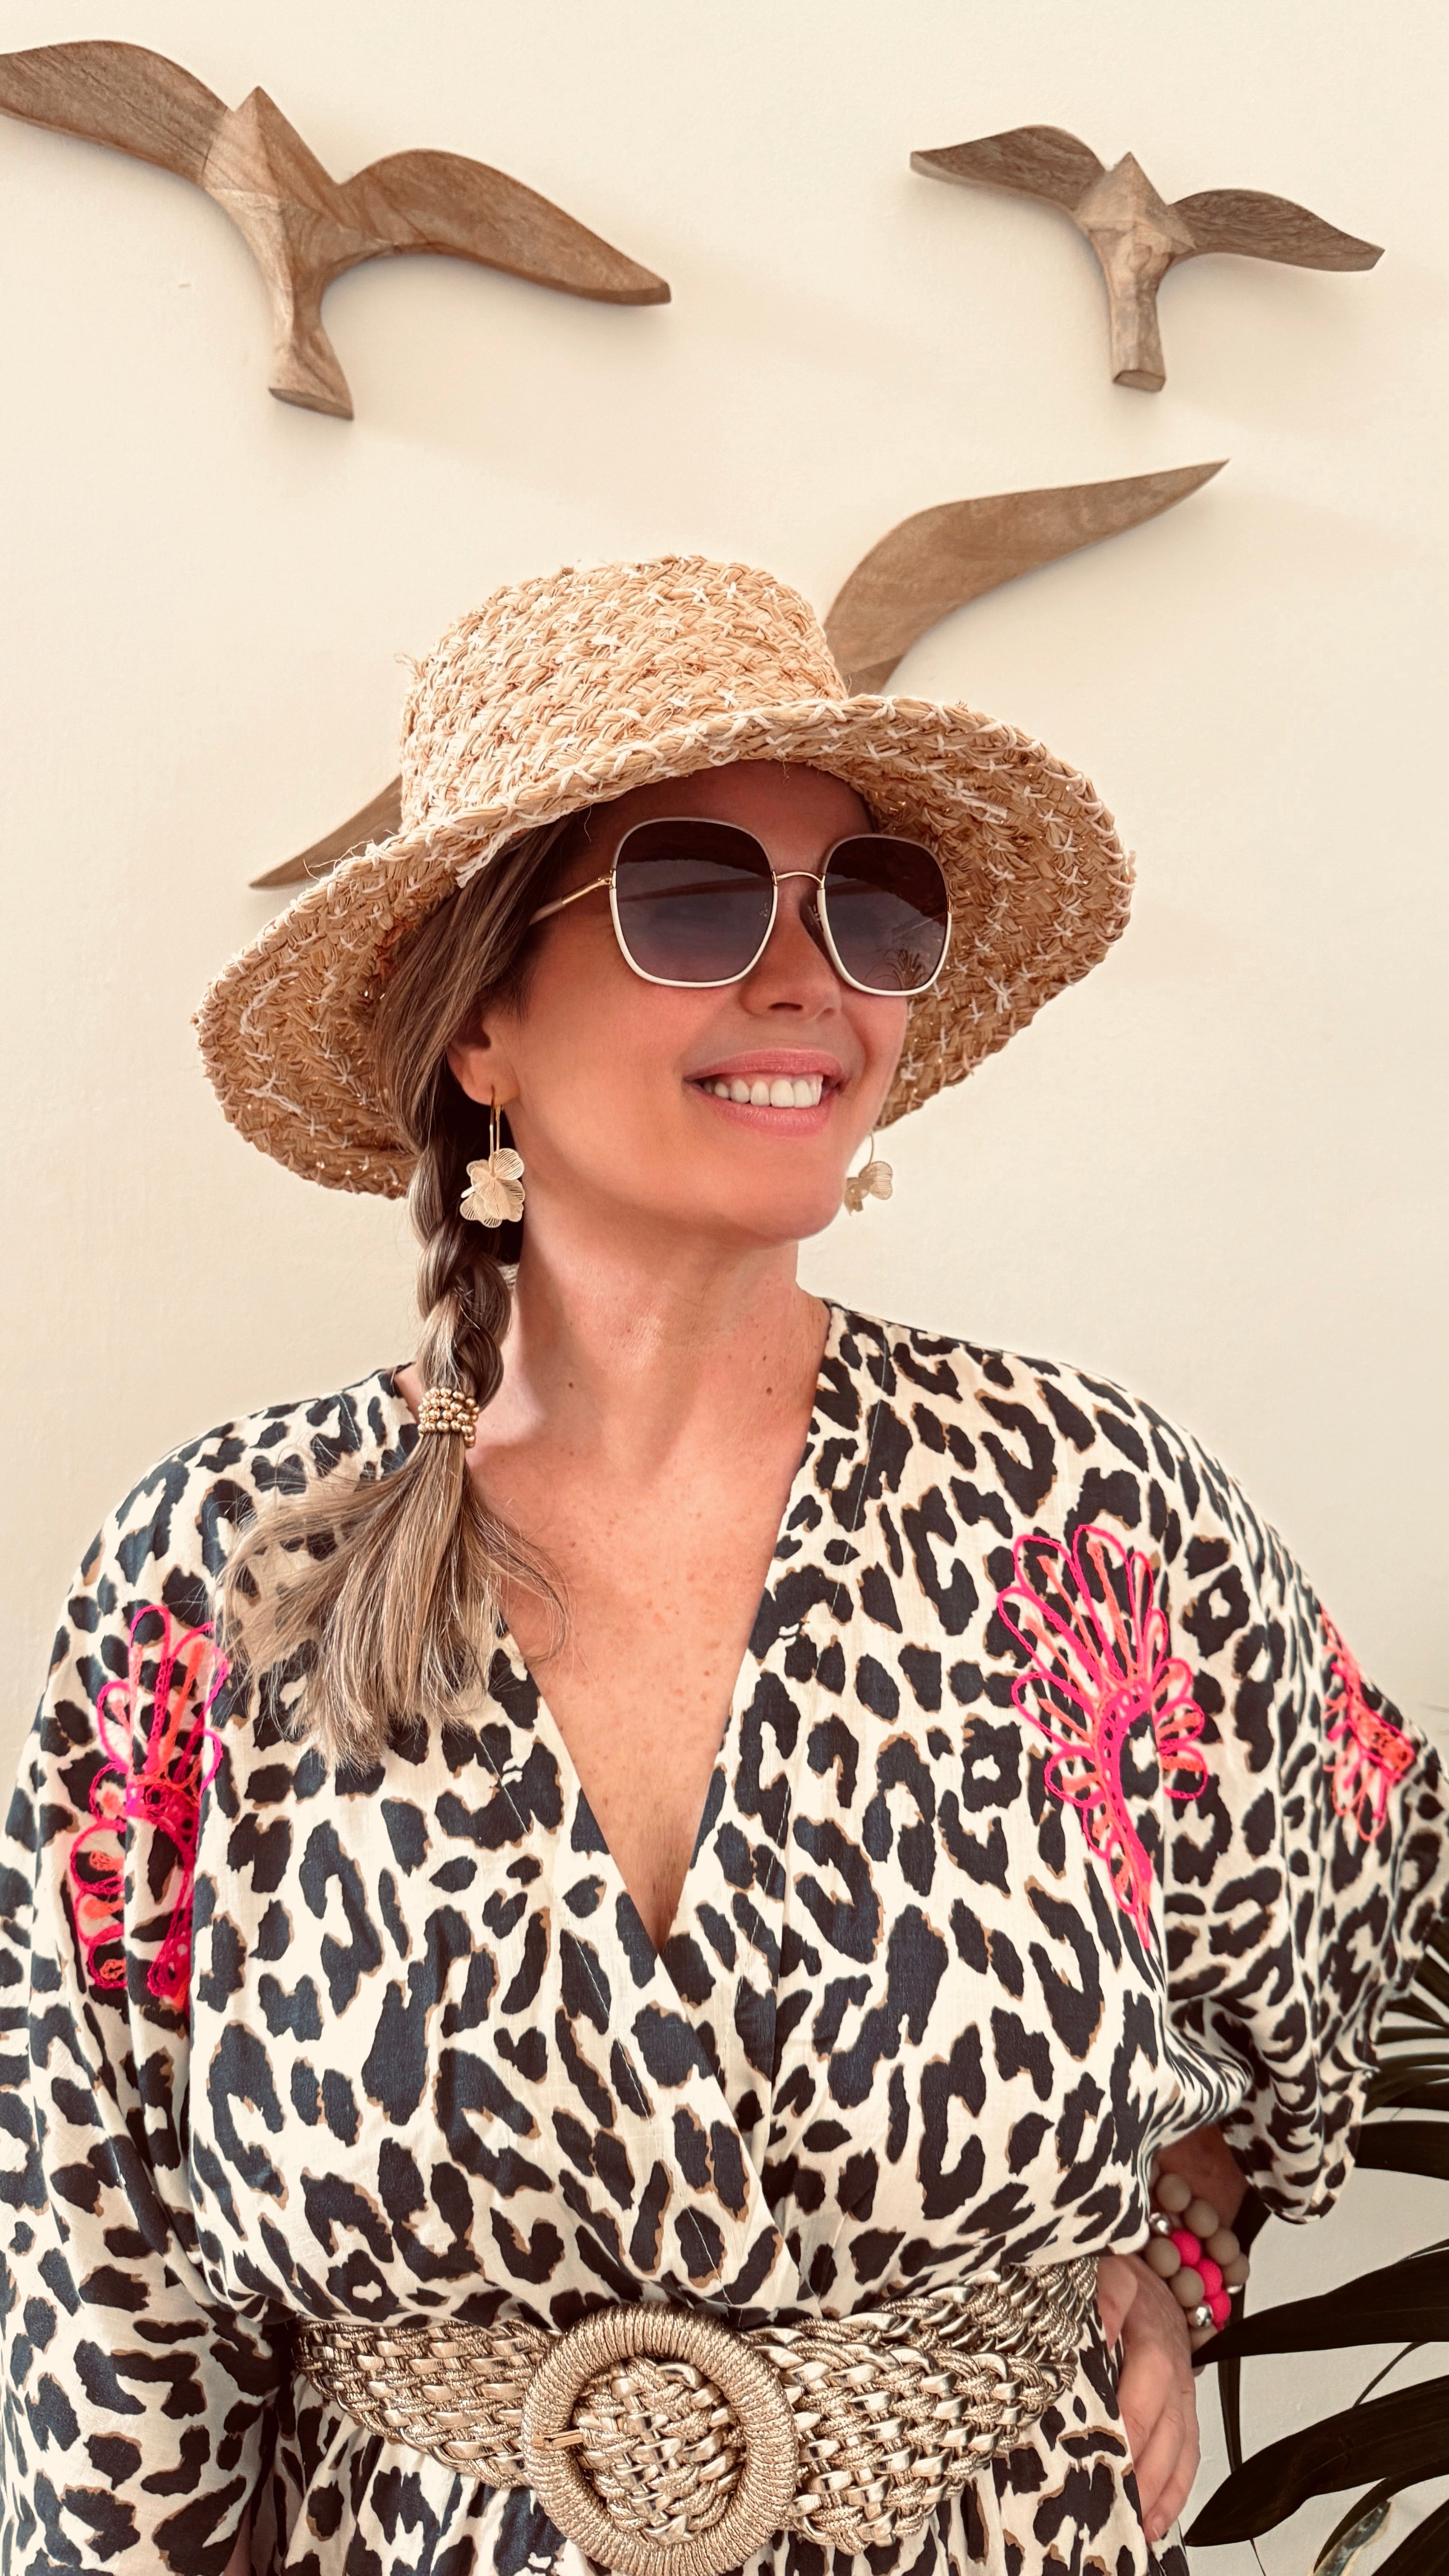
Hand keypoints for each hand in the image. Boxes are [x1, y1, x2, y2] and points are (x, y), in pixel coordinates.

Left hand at [1097, 2252, 1199, 2550]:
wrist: (1150, 2264)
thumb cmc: (1117, 2274)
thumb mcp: (1102, 2268)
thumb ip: (1101, 2295)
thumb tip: (1098, 2330)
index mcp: (1149, 2323)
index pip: (1146, 2366)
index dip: (1130, 2404)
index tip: (1109, 2437)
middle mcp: (1171, 2360)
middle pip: (1163, 2417)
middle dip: (1140, 2461)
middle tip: (1114, 2496)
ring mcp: (1181, 2386)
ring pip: (1178, 2443)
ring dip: (1158, 2486)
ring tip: (1137, 2523)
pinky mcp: (1183, 2406)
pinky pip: (1188, 2451)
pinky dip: (1175, 2490)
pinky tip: (1156, 2520)